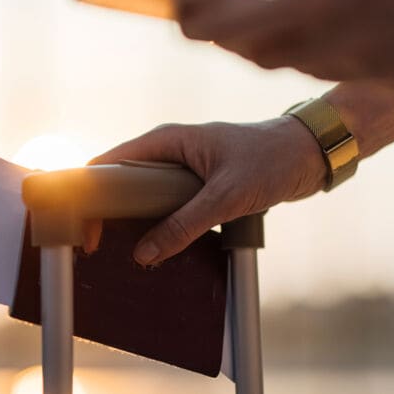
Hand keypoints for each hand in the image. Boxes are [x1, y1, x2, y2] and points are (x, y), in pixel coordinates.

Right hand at [85, 117, 325, 264]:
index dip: (90, 193)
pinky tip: (156, 247)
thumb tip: (145, 253)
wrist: (309, 152)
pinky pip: (167, 205)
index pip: (111, 163)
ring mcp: (184, 167)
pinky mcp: (199, 184)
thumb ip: (185, 225)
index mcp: (167, 140)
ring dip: (135, 221)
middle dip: (108, 212)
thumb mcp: (226, 197)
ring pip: (146, 196)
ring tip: (120, 252)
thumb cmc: (271, 160)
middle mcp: (170, 151)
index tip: (83, 226)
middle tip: (97, 247)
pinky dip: (159, 224)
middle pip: (123, 182)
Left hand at [179, 0, 393, 91]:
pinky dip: (341, 55)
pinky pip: (359, 73)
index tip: (180, 18)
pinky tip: (342, 38)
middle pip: (272, 56)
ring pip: (313, 67)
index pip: (250, 23)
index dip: (209, 25)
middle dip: (239, 41)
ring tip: (265, 32)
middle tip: (209, 28)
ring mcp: (382, 71)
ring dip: (288, 50)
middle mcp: (351, 43)